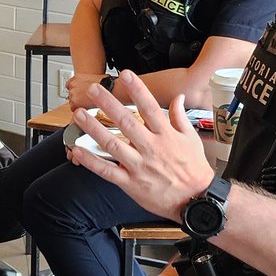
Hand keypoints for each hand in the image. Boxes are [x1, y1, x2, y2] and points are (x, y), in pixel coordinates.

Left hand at [69, 71, 213, 221]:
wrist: (196, 200)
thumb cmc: (194, 170)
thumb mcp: (192, 139)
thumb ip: (180, 116)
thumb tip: (178, 97)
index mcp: (166, 135)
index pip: (149, 107)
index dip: (137, 90)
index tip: (126, 75)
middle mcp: (151, 148)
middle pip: (126, 121)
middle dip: (108, 103)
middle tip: (95, 89)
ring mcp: (139, 165)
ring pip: (112, 144)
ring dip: (93, 128)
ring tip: (80, 114)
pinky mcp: (131, 183)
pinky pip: (107, 170)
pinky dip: (91, 160)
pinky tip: (78, 150)